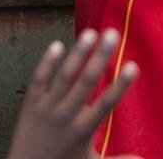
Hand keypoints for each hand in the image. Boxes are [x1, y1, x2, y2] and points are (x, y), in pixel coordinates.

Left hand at [4, 29, 139, 158]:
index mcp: (82, 129)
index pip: (106, 104)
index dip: (120, 85)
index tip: (133, 66)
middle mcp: (65, 116)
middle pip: (86, 82)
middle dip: (100, 57)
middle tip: (113, 35)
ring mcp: (46, 109)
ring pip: (64, 76)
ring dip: (78, 54)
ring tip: (90, 33)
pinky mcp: (29, 105)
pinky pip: (38, 80)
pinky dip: (46, 63)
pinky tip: (57, 44)